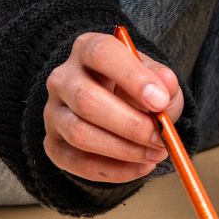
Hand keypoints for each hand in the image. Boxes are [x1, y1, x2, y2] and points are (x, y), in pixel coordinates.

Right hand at [44, 32, 183, 182]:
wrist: (123, 110)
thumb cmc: (140, 90)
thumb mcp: (158, 79)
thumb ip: (163, 81)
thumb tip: (165, 86)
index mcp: (88, 49)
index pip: (101, 53)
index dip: (131, 77)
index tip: (160, 101)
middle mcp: (63, 78)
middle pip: (86, 99)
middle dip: (130, 124)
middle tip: (161, 138)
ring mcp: (53, 112)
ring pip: (79, 133)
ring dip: (124, 150)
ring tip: (156, 154)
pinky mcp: (53, 144)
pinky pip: (77, 162)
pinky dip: (114, 170)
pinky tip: (141, 167)